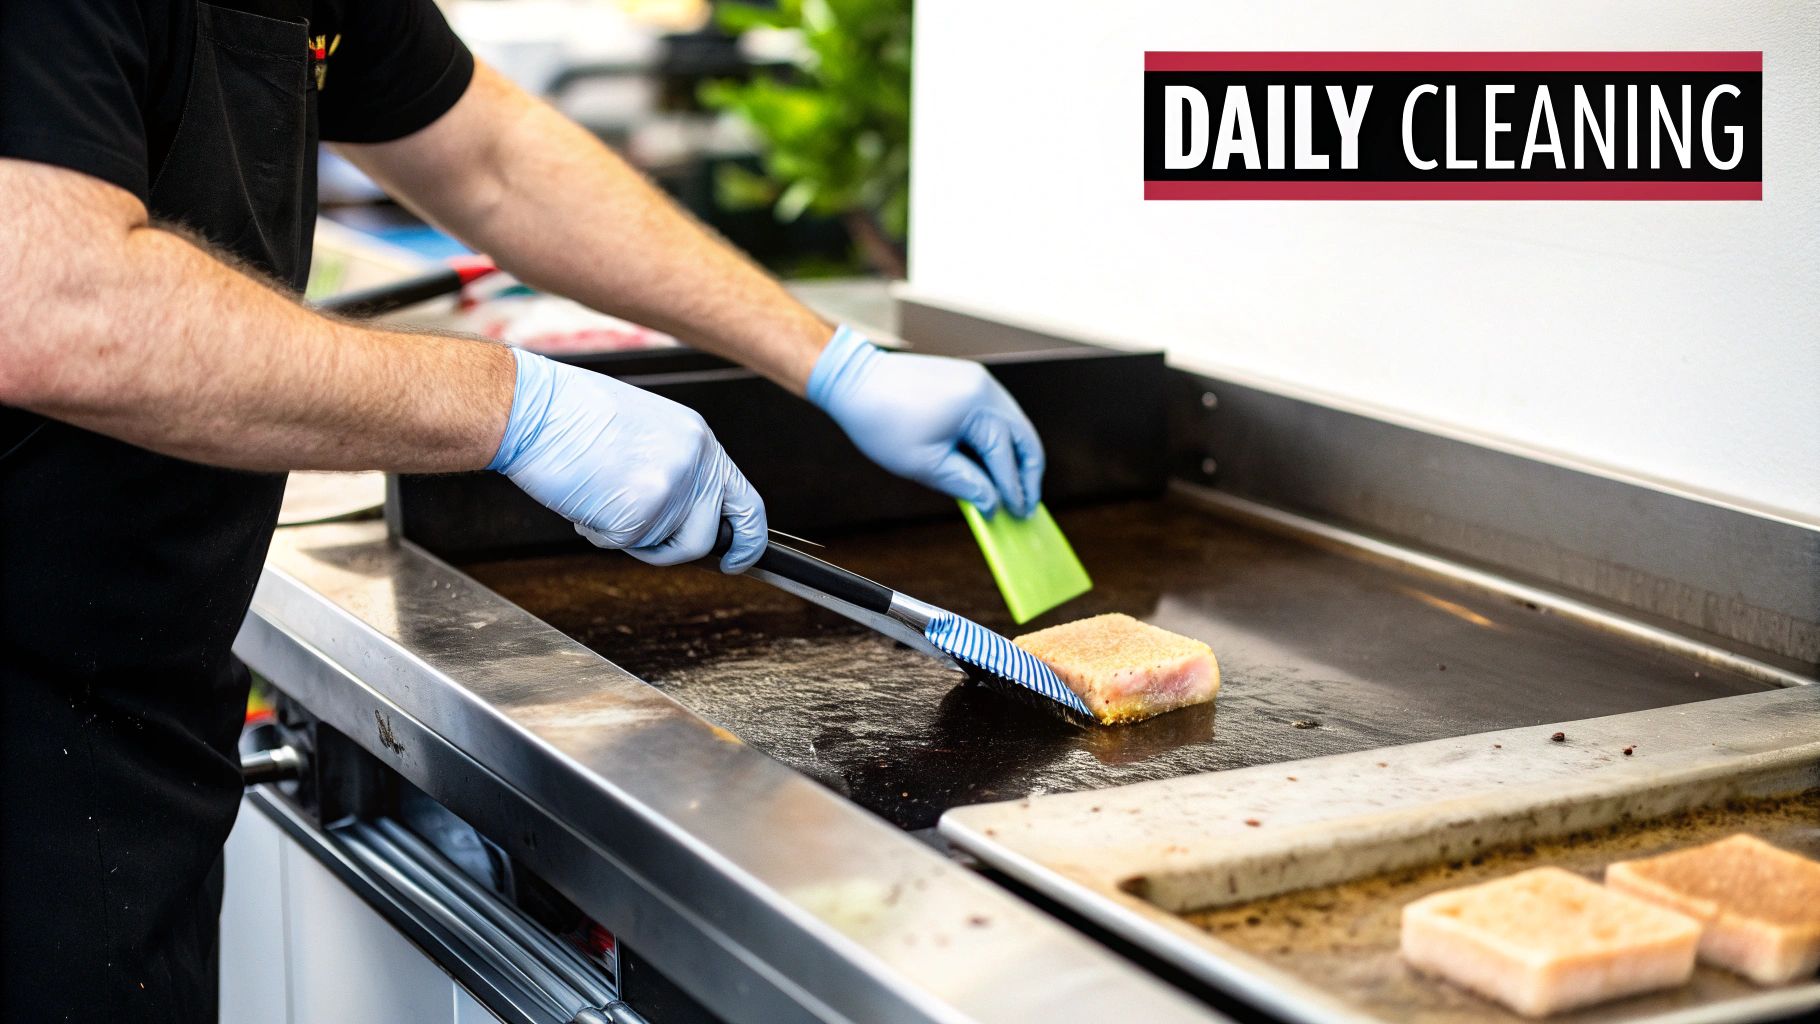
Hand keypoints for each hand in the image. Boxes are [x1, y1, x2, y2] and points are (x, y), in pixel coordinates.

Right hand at [489, 348, 766, 571]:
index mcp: (699, 440)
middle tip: (634, 533)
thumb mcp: (647, 432)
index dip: (747, 541)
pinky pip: (623, 544)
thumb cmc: (574, 415)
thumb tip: (684, 513)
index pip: (747, 503)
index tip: (735, 560)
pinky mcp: (638, 513)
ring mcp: (669, 489)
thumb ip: (677, 469)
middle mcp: (694, 464)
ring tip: (599, 497)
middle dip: (670, 550)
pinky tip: (582, 497)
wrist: (533, 408)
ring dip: (629, 537)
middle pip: (704, 538)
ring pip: (661, 546)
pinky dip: (598, 532)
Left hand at [807, 326, 1044, 517]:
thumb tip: (993, 504)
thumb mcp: (925, 464)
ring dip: (1016, 456)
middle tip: (1027, 504)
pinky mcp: (969, 380)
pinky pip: (996, 413)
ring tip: (1013, 488)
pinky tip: (993, 463)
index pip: (1005, 456)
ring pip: (1014, 424)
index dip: (1012, 489)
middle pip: (1024, 436)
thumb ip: (966, 485)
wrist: (854, 381)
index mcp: (976, 406)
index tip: (1017, 514)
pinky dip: (1000, 440)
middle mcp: (985, 388)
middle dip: (1028, 473)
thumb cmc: (883, 421)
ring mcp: (979, 380)